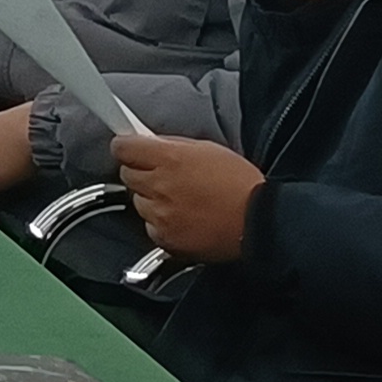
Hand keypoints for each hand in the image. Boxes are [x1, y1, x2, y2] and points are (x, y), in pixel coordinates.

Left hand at [111, 131, 264, 261]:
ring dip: (152, 199)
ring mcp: (160, 215)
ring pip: (138, 201)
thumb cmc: (240, 185)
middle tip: (164, 175)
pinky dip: (161, 222)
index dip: (127, 148)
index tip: (130, 149)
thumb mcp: (208, 149)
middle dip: (141, 172)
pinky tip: (183, 218)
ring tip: (180, 200)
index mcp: (169, 159)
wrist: (259, 222)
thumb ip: (173, 145)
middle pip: (127, 174)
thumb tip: (149, 143)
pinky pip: (150, 226)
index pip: (122, 148)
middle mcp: (160, 186)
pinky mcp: (164, 238)